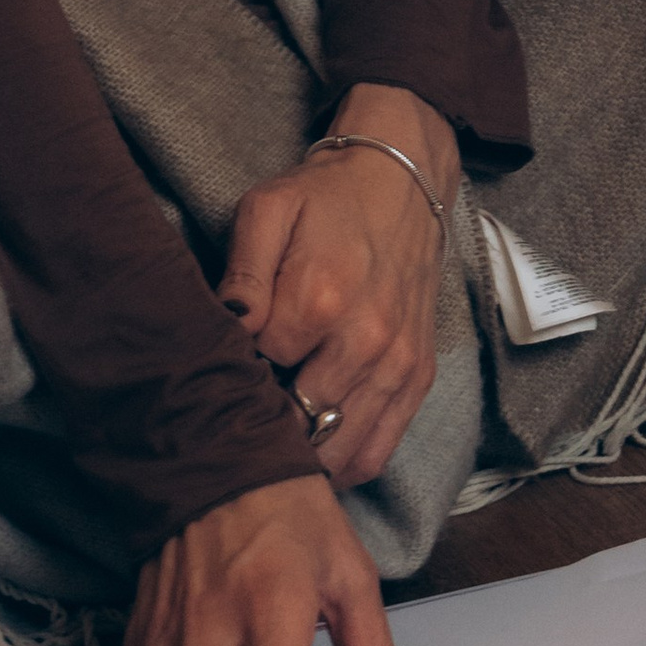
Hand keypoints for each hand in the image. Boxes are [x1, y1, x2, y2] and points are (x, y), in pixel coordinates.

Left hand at [218, 82, 457, 489]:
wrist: (401, 182)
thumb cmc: (325, 199)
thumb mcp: (267, 210)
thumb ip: (241, 272)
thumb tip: (229, 330)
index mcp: (321, 297)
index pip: (259, 372)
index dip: (237, 371)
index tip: (228, 361)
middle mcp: (366, 340)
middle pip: (297, 422)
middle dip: (268, 419)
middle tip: (247, 405)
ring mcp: (397, 363)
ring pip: (338, 449)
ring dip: (304, 455)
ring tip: (277, 435)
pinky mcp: (417, 376)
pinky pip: (378, 451)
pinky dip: (345, 464)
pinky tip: (317, 451)